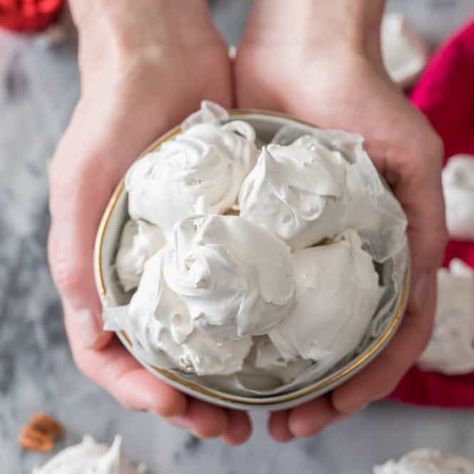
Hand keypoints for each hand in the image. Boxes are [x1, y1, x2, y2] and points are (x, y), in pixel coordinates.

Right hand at [48, 0, 249, 444]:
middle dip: (190, 401)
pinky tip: (278, 342)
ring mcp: (189, 255)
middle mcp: (147, 271)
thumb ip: (76, 256)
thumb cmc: (113, 116)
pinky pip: (240, 289)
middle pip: (163, 357)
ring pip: (205, 334)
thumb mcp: (81, 184)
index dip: (136, 390)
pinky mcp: (226, 232)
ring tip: (257, 406)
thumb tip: (96, 329)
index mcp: (103, 270)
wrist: (164, 59)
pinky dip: (253, 323)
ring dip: (226, 376)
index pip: (108, 352)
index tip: (176, 408)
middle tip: (229, 428)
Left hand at [235, 0, 446, 440]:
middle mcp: (334, 258)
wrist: (300, 53)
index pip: (380, 337)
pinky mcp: (253, 227)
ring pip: (286, 326)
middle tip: (284, 427)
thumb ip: (419, 219)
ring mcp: (292, 246)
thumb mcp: (408, 158)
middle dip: (313, 393)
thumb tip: (423, 282)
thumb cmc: (360, 99)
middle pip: (329, 345)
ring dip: (274, 372)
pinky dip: (241, 322)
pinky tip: (224, 348)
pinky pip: (245, 282)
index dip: (365, 382)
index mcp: (376, 252)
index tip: (333, 412)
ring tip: (249, 407)